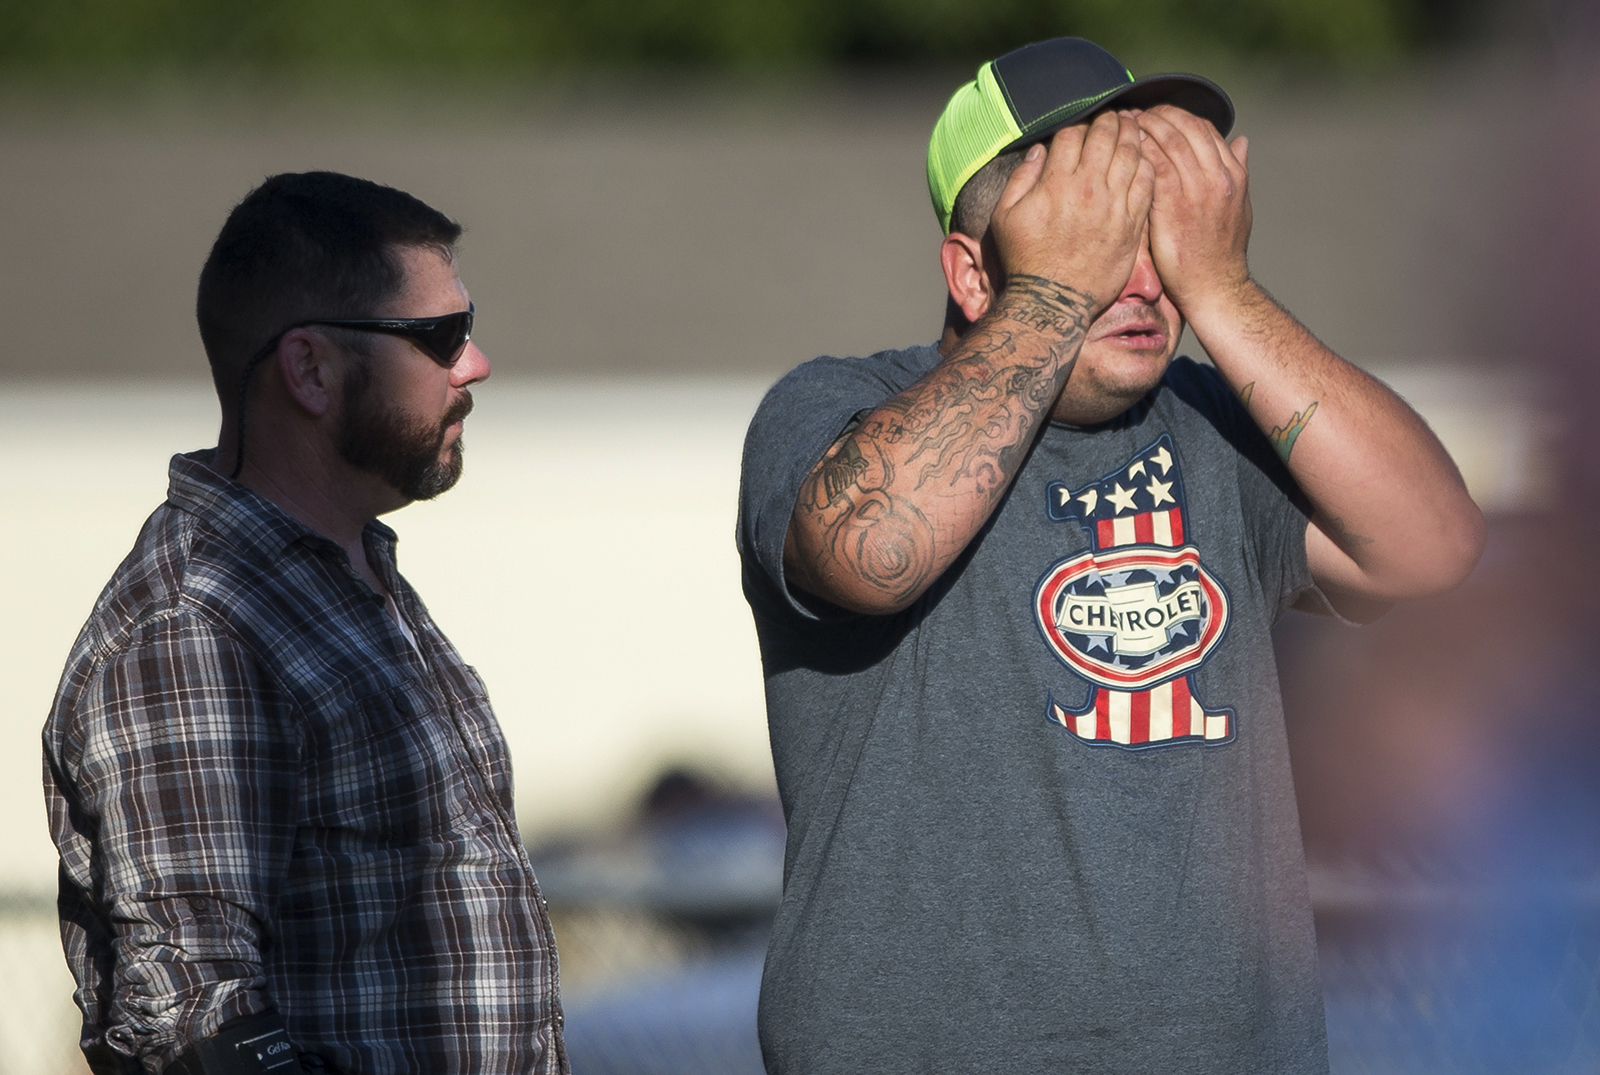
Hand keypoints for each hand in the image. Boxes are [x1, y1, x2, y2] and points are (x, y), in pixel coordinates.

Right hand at [990, 111, 1154, 318]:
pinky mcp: (1131, 225)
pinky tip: (1146, 158)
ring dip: (1133, 134)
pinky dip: (1148, 164)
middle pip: (1106, 136)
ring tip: (1133, 127)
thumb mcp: (1005, 217)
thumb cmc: (1024, 260)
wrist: (1052, 302)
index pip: (1072, 134)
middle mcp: (1087, 189)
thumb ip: (1021, 178)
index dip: (1078, 122)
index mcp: (1055, 183)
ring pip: (1132, 153)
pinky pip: (1147, 183)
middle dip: (1110, 119)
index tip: (1082, 123)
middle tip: (1114, 114)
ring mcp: (1113, 206)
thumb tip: (1040, 151)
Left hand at [1136, 104, 1251, 316]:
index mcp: (1233, 174)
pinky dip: (1138, 152)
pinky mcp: (1174, 206)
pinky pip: (1154, 166)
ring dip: (1143, 127)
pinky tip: (1123, 148)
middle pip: (1185, 128)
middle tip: (1134, 112)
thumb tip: (1241, 140)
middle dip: (1157, 115)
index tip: (1157, 113)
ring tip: (1123, 123)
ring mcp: (1197, 190)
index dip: (1178, 116)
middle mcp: (1217, 177)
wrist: (1214, 287)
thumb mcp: (1238, 207)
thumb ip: (1238, 171)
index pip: (1204, 129)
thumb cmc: (1220, 251)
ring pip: (1168, 141)